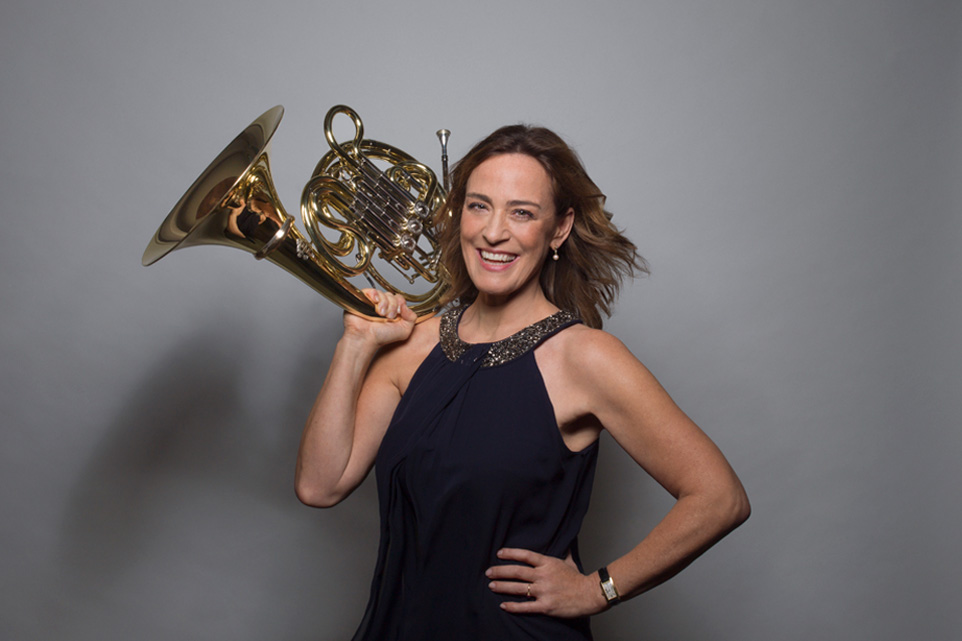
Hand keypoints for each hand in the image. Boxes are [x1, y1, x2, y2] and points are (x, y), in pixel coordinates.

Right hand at [342, 289, 415, 347]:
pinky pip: (371, 290)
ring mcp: (373, 303)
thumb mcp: (404, 330)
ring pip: (383, 293)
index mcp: (393, 312)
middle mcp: (384, 306)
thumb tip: (406, 306)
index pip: (400, 299)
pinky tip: (375, 302)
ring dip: (384, 303)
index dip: (400, 304)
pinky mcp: (364, 300)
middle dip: (392, 306)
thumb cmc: (381, 337)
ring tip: (380, 314)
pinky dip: (375, 294)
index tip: (398, 313)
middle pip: (392, 296)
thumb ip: (411, 318)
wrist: (366, 338)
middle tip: (388, 316)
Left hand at [486, 548, 606, 617]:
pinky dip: (513, 606)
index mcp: (548, 563)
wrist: (590, 594)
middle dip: (500, 571)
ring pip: (517, 588)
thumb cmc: (579, 579)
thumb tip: (564, 542)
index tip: (499, 553)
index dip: (511, 553)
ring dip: (502, 586)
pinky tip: (503, 605)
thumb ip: (562, 553)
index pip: (525, 555)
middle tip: (488, 572)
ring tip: (491, 586)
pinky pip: (525, 606)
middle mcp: (543, 576)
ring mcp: (543, 591)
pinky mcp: (545, 606)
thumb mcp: (569, 562)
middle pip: (517, 571)